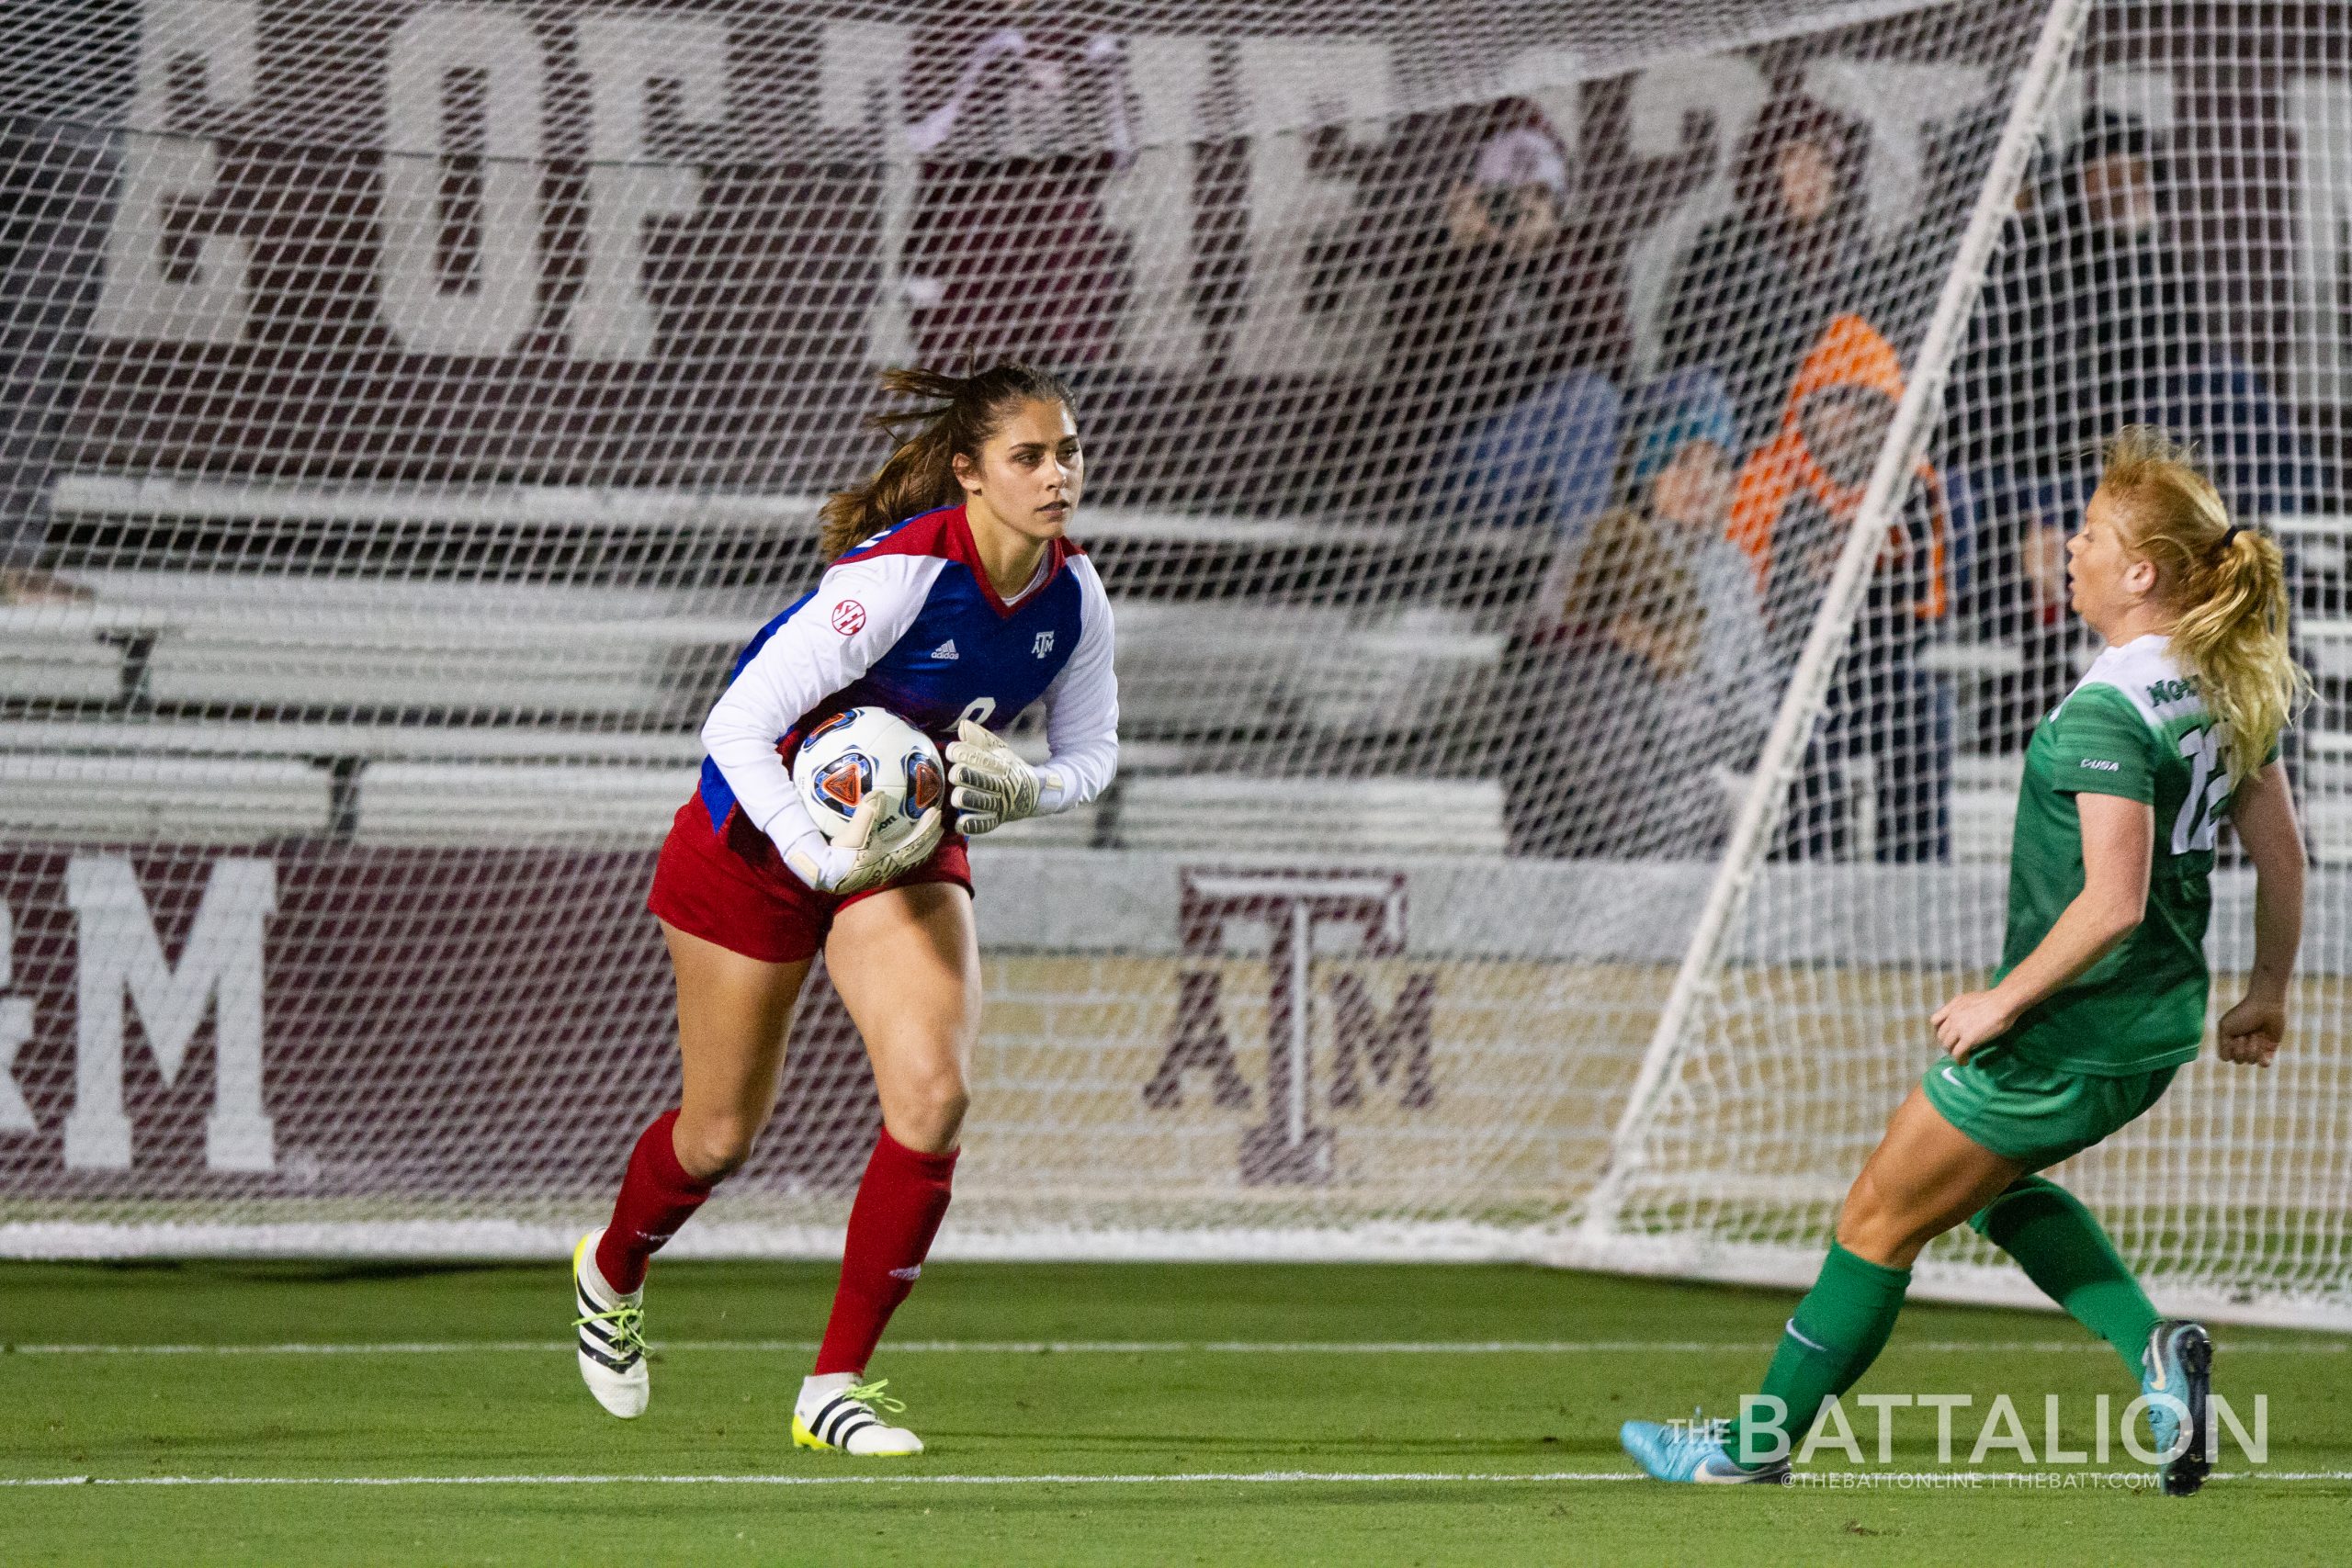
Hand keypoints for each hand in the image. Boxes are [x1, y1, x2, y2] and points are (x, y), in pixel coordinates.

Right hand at [779, 793, 944, 895]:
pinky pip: (895, 854)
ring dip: (919, 842)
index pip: (917, 843)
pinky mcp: (872, 869)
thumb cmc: (838, 856)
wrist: (822, 875)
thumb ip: (866, 814)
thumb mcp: (852, 834)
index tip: (936, 812)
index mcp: (891, 859)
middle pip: (918, 852)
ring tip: (924, 827)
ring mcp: (882, 869)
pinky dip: (902, 844)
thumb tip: (878, 793)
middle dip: (931, 836)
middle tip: (939, 820)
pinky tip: (893, 833)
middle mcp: (890, 867)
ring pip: (909, 856)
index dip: (928, 828)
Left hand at [945, 718, 1053, 835]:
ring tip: (957, 797)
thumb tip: (963, 725)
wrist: (1035, 794)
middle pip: (982, 780)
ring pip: (981, 803)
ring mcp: (999, 804)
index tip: (951, 750)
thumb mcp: (999, 751)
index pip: (982, 758)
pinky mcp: (996, 820)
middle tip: (955, 773)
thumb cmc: (1008, 769)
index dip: (964, 753)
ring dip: (968, 799)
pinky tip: (959, 821)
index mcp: (1002, 765)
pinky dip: (971, 824)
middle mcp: (1002, 785)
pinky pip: (983, 825)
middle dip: (966, 776)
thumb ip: (980, 739)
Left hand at [1931, 988, 2016, 1062]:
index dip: (1939, 1031)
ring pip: (1947, 1045)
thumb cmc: (1993, 1000)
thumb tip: (1964, 1016)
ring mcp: (1958, 1028)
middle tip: (1954, 1048)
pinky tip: (1965, 1062)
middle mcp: (1952, 1016)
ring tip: (1960, 1056)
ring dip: (1952, 1052)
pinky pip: (1958, 1053)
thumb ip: (1962, 1008)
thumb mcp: (1970, 999)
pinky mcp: (1968, 1039)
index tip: (1946, 1036)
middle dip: (1946, 1043)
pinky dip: (1960, 1059)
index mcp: (1952, 1006)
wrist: (2002, 1003)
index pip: (1935, 1021)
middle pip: (1940, 1035)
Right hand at [2217, 991, 2285, 1067]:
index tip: (2234, 1036)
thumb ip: (2223, 1045)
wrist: (2265, 1005)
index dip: (2229, 1050)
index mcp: (2230, 1040)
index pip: (2226, 1057)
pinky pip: (2264, 1064)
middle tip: (2246, 1034)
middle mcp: (2242, 1046)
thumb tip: (2228, 1060)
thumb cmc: (2243, 1014)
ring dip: (2253, 1048)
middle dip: (2241, 1048)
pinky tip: (2263, 1052)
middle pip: (2238, 1061)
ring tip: (2257, 1034)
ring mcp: (2256, 1048)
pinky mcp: (2270, 1048)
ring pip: (2251, 1061)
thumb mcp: (2225, 1027)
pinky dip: (2263, 1061)